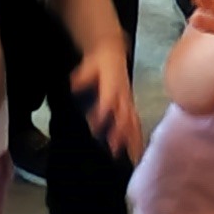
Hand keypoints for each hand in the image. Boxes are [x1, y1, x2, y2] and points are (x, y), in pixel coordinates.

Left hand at [74, 37, 145, 160]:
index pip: (108, 101)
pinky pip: (137, 125)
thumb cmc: (98, 63)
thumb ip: (82, 78)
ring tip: (132, 159)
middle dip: (120, 134)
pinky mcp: (131, 108)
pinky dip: (138, 140)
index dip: (103, 113)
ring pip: (133, 123)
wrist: (113, 53)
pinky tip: (138, 154)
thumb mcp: (87, 66)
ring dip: (133, 141)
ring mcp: (129, 103)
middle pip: (124, 116)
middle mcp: (123, 97)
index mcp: (112, 86)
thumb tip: (74, 84)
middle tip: (114, 150)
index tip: (96, 127)